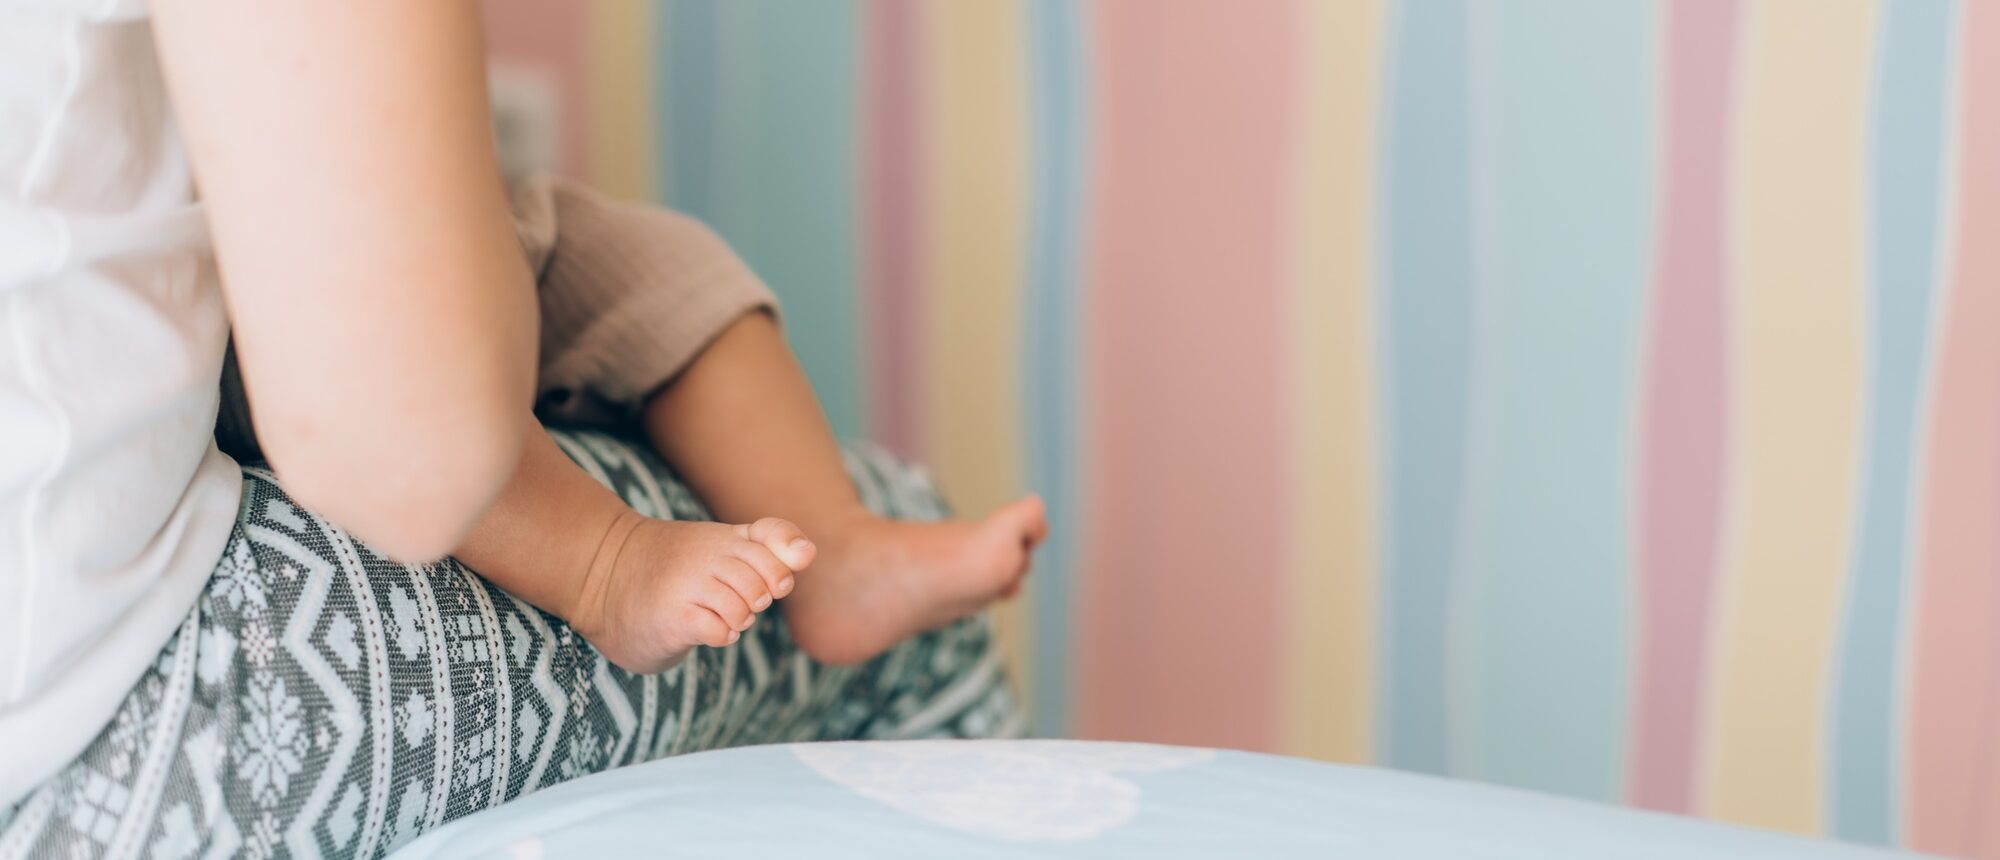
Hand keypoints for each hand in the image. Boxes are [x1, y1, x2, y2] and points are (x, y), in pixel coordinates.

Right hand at [567, 513, 816, 672]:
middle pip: (767, 580)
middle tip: (730, 601)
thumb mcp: (719, 549)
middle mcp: (708, 553)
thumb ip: (767, 549)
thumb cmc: (671, 571)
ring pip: (746, 608)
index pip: (776, 540)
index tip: (772, 582)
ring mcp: (689, 582)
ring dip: (737, 621)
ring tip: (712, 615)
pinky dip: (720, 636)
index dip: (783, 565)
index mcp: (723, 536)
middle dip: (758, 601)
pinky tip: (699, 628)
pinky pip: (723, 632)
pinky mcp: (674, 615)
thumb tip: (807, 553)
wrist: (602, 579)